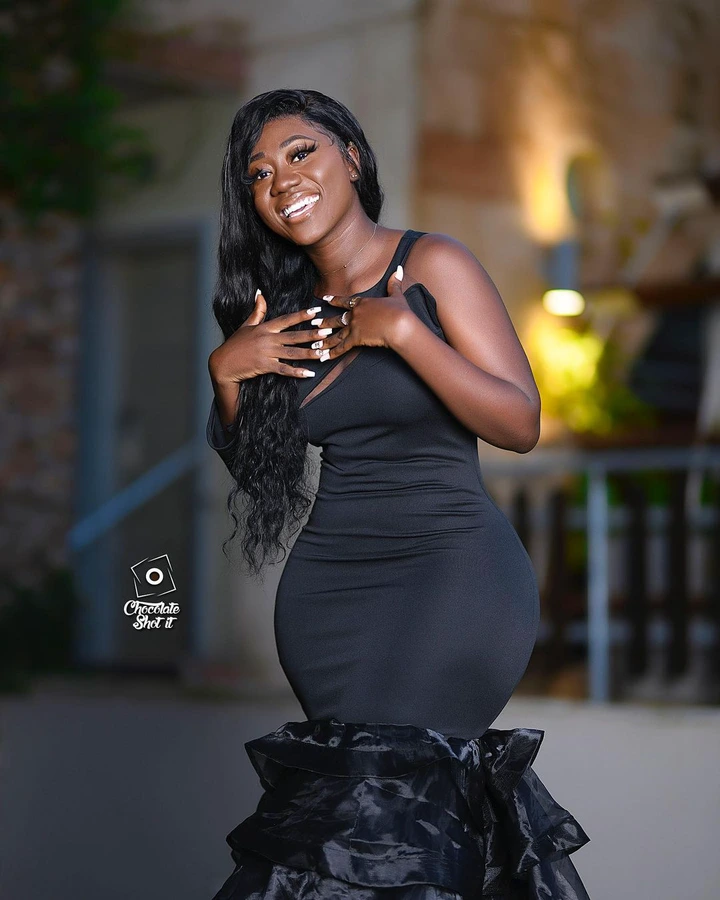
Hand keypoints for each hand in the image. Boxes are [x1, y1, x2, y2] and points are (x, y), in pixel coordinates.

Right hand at [209, 289, 347, 382]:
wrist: (222, 363)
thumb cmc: (234, 345)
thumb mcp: (246, 325)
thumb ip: (257, 311)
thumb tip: (259, 293)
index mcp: (265, 328)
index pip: (287, 319)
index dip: (302, 315)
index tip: (316, 311)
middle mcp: (267, 339)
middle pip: (294, 336)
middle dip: (312, 334)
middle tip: (328, 332)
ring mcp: (266, 352)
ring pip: (292, 352)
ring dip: (309, 353)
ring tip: (324, 353)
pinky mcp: (264, 366)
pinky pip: (284, 369)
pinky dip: (297, 372)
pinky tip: (309, 373)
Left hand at [315, 265, 409, 361]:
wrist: (399, 324)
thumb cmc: (400, 311)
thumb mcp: (397, 295)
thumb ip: (395, 283)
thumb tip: (399, 269)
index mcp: (362, 303)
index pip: (345, 301)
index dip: (334, 300)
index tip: (325, 299)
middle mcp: (355, 314)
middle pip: (337, 319)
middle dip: (324, 322)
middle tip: (313, 323)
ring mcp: (354, 326)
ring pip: (336, 334)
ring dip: (324, 340)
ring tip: (314, 344)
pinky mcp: (356, 338)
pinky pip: (342, 347)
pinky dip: (332, 353)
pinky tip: (323, 357)